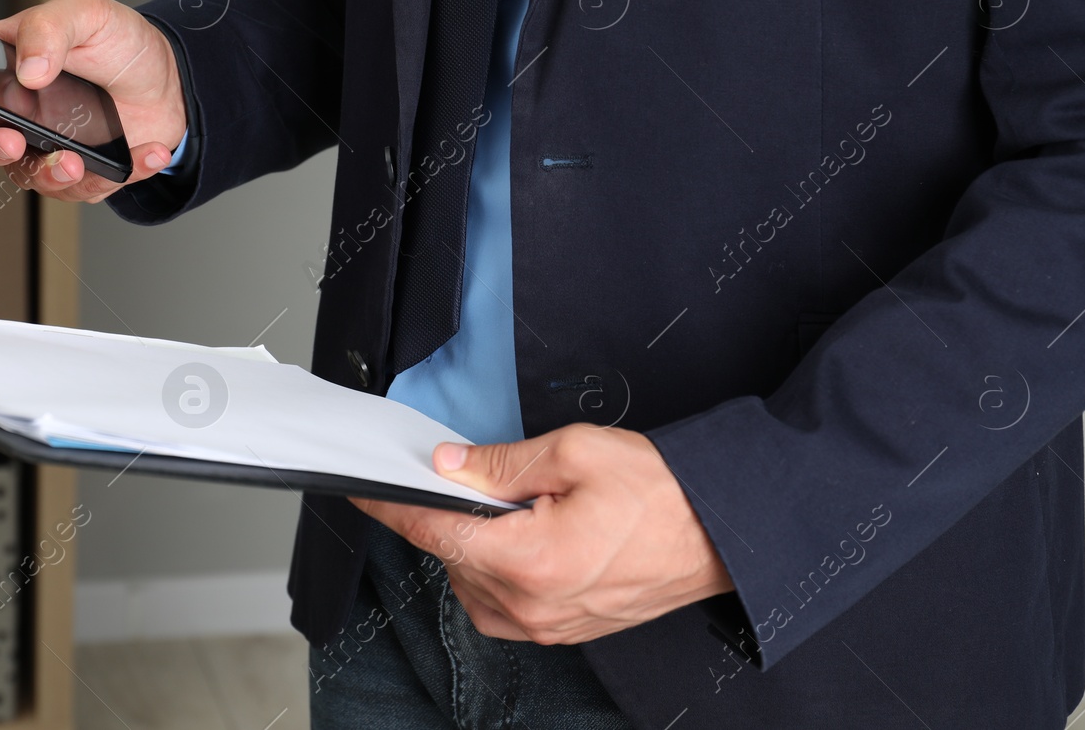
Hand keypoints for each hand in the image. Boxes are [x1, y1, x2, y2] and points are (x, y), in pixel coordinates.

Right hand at [0, 0, 186, 202]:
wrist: (175, 79)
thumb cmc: (121, 43)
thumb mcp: (85, 13)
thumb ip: (49, 28)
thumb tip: (28, 67)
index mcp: (10, 72)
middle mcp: (24, 115)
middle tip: (10, 141)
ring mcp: (53, 147)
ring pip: (34, 177)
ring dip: (53, 175)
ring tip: (76, 163)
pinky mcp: (87, 173)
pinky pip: (92, 188)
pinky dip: (122, 173)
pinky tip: (145, 153)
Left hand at [353, 423, 732, 644]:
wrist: (720, 533)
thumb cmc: (660, 491)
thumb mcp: (575, 452)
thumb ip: (500, 463)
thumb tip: (448, 467)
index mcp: (529, 560)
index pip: (434, 532)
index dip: (393, 506)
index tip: (364, 490)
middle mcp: (531, 606)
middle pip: (451, 559)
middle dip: (452, 516)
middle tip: (480, 478)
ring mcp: (546, 627)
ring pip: (472, 584)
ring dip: (476, 546)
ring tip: (521, 508)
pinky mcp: (561, 631)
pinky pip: (500, 604)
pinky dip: (497, 571)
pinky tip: (526, 538)